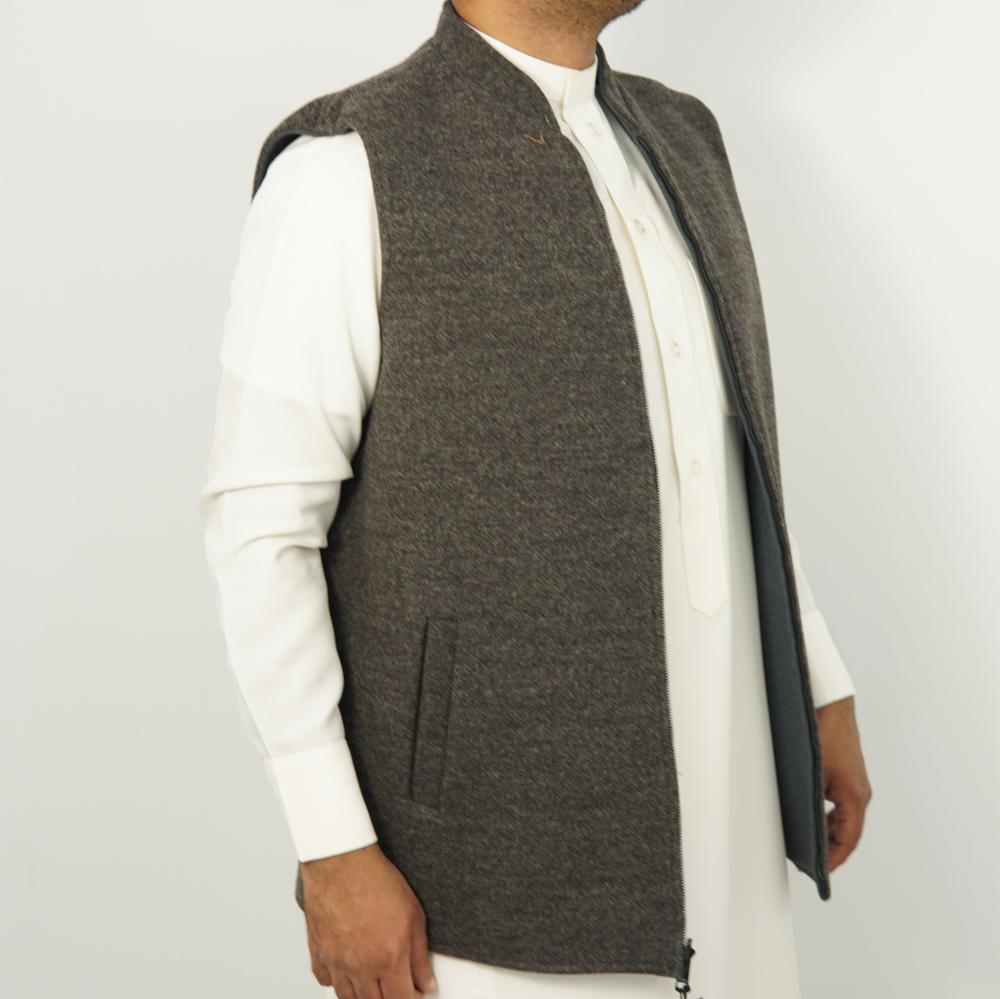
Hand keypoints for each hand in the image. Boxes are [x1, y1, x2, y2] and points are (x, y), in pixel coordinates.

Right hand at [299, 842, 437, 998]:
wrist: (341, 861)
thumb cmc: (376, 880)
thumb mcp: (413, 915)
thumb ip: (420, 956)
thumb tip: (426, 984)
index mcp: (389, 958)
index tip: (413, 993)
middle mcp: (361, 966)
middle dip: (387, 998)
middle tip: (394, 985)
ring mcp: (337, 962)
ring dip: (363, 994)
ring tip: (373, 981)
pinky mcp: (318, 953)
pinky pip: (326, 981)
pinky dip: (337, 980)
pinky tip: (348, 968)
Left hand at [816, 694, 872, 872]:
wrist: (831, 704)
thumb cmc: (823, 734)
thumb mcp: (811, 772)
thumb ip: (809, 802)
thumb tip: (798, 828)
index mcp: (855, 796)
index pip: (847, 840)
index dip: (833, 860)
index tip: (819, 874)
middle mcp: (859, 793)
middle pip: (846, 832)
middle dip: (829, 851)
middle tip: (807, 864)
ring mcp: (855, 784)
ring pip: (843, 819)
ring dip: (828, 834)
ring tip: (807, 847)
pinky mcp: (847, 775)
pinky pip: (840, 804)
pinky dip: (828, 817)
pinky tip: (811, 821)